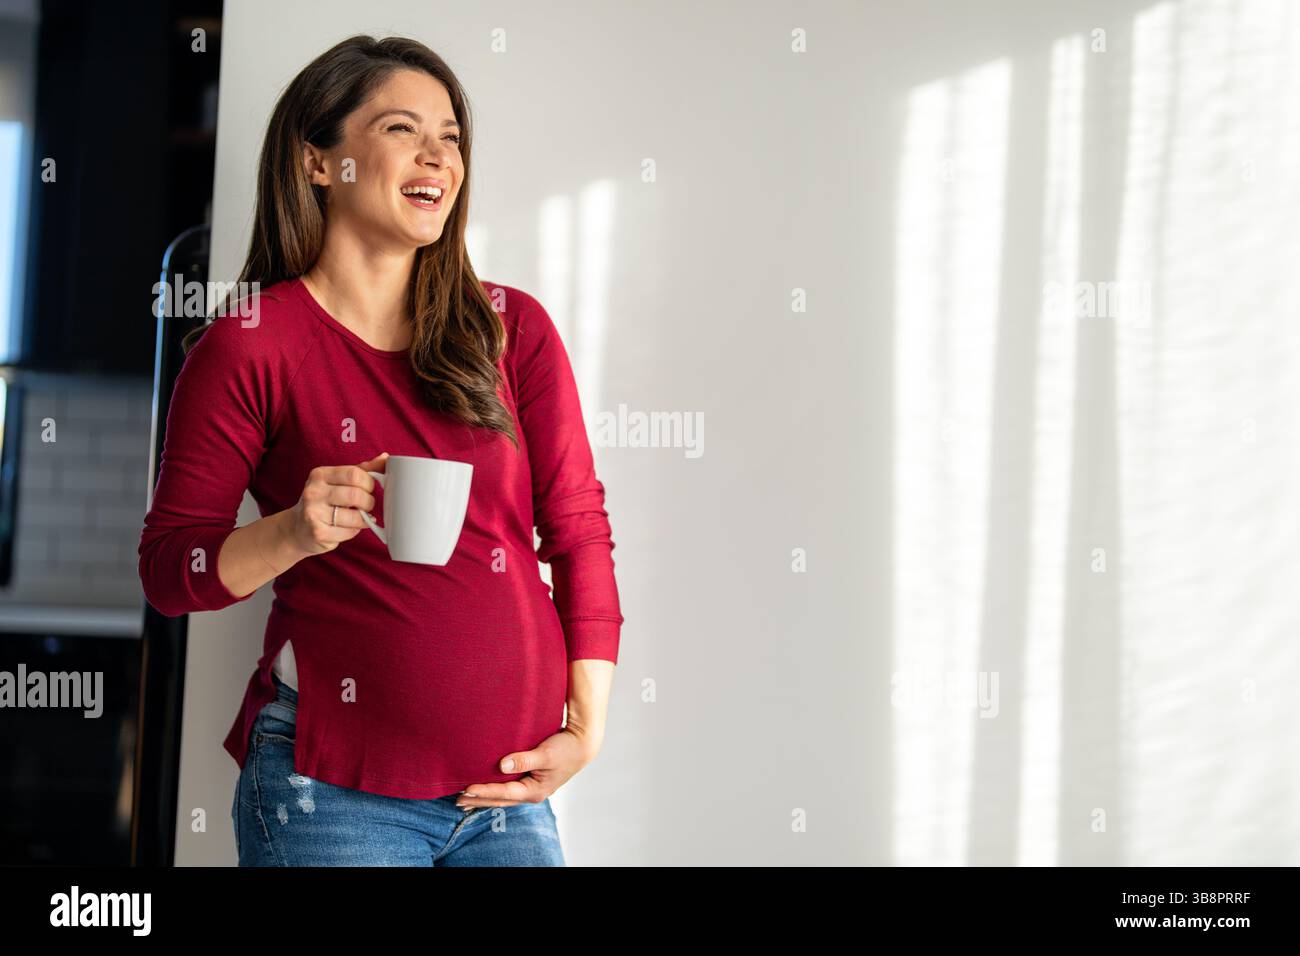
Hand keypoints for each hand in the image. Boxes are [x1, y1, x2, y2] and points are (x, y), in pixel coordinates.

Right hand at [280, 452, 388, 557]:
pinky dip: (354, 531)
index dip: (369, 483)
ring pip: (355, 516)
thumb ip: (361, 470)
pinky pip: (349, 532)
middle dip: (368, 502)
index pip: (355, 473)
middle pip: (356, 495)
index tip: (368, 489)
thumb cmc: (323, 502)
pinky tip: (347, 528)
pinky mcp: (318, 533)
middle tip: (366, 506)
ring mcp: (313, 512)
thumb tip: (385, 458)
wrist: (296, 528)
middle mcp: (313, 491)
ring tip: (358, 517)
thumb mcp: (337, 482)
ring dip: (363, 519)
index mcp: (320, 474)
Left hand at [454, 727, 601, 807]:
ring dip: (485, 798)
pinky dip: (495, 790)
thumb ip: (524, 759)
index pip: (504, 793)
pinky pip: (509, 790)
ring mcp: (532, 789)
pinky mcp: (532, 781)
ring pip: (504, 797)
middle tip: (457, 799)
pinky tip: (486, 788)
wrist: (582, 745)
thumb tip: (502, 765)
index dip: (484, 791)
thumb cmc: (566, 748)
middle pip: (501, 800)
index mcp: (535, 790)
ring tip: (465, 799)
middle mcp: (532, 793)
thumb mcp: (546, 753)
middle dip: (479, 800)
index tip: (467, 789)